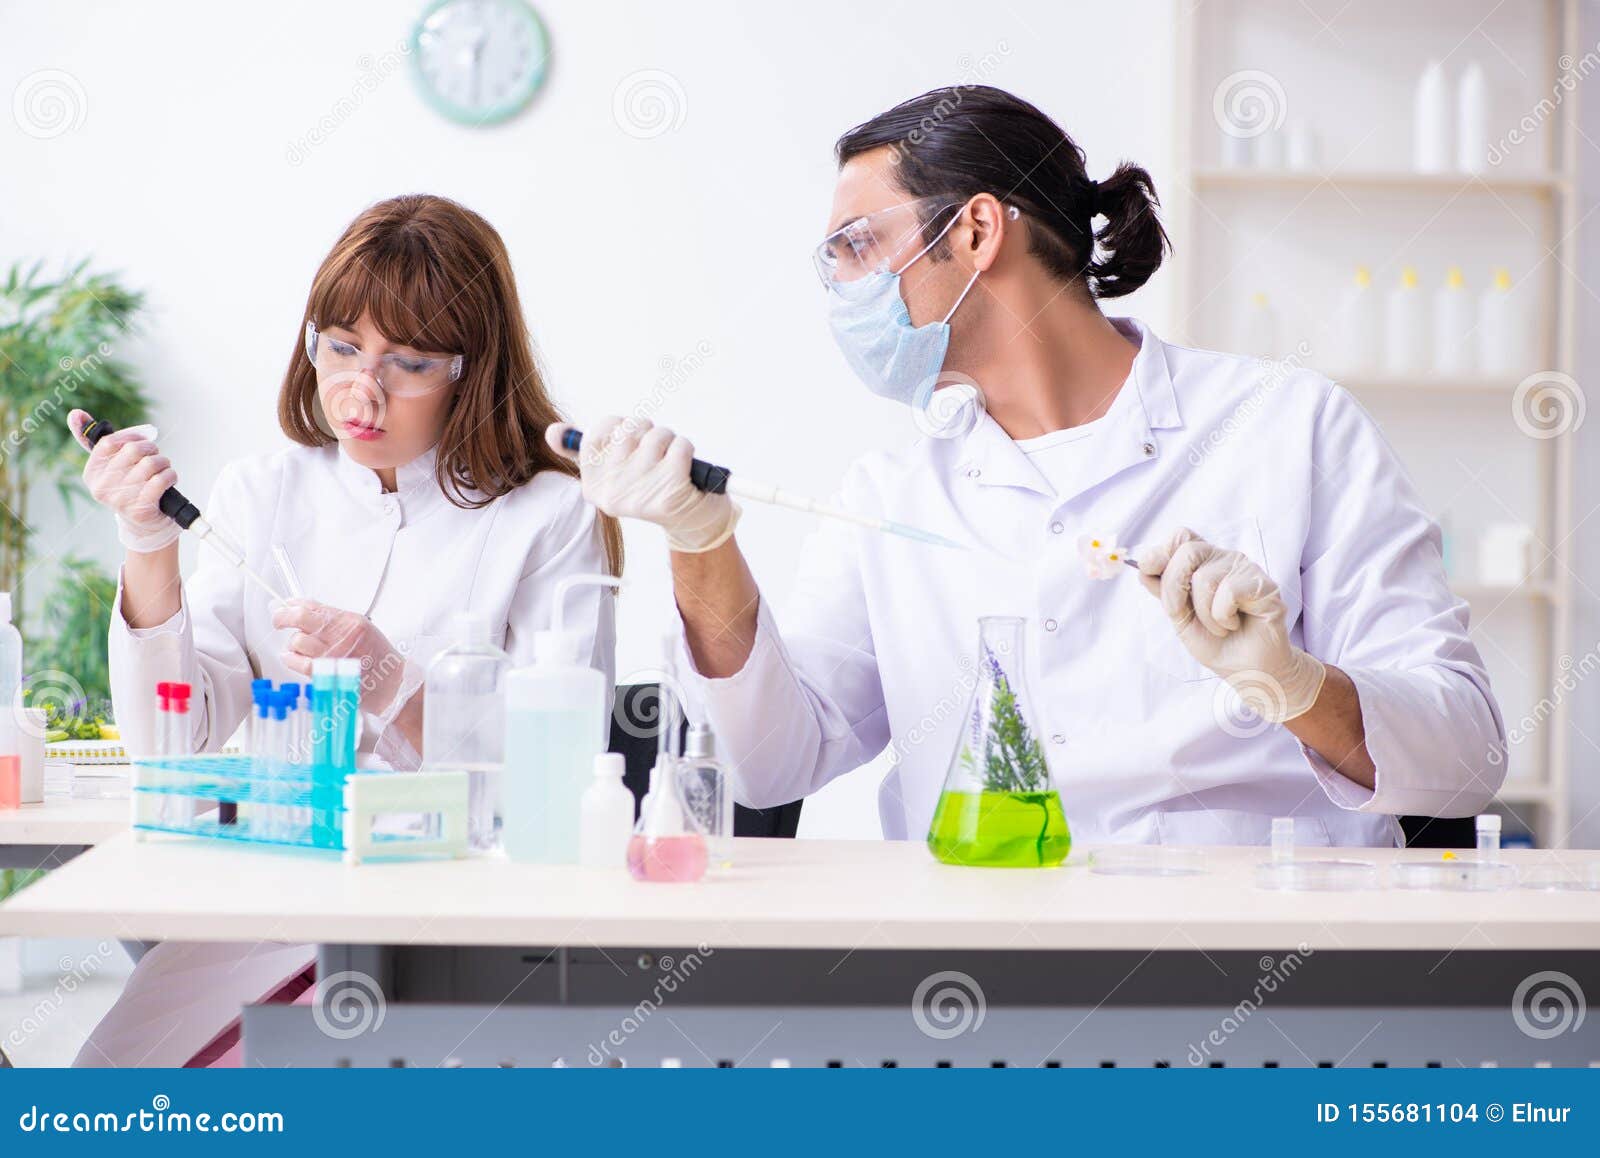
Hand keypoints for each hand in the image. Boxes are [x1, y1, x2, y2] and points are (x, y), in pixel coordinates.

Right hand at [68, 410, 178, 552]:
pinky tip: (169, 479)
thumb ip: (94, 439)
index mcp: (91, 474)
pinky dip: (170, 475)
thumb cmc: (129, 486)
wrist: (144, 523)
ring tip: (163, 468)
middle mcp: (102, 488)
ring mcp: (120, 501)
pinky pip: (161, 480)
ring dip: (164, 462)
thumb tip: (75, 413)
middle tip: (155, 455)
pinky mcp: (141, 510)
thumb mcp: (111, 465)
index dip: (131, 436)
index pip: (109, 442)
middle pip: (132, 451)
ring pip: (150, 464)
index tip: (142, 438)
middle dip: (151, 449)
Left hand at [271, 599, 414, 713]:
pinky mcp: (327, 673)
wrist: (391, 683)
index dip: (292, 605)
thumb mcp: (361, 628)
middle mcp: (342, 635)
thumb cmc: (377, 657)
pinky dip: (290, 659)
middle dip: (283, 618)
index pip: (313, 605)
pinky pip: (299, 662)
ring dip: (293, 644)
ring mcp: (334, 654)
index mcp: (350, 621)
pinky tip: (291, 657)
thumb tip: (300, 607)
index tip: (284, 607)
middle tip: (279, 621)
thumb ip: (333, 619)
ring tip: (299, 648)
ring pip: (297, 641)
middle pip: (300, 618)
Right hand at [546, 417, 737, 552]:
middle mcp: (612, 494)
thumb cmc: (649, 486)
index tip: (629, 436)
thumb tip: (552, 431)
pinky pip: (679, 446)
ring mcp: (641, 495)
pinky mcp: (671, 493)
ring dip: (667, 439)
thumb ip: (583, 450)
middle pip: (627, 431)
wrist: (688, 520)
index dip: (617, 425)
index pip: (595, 434)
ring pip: (656, 435)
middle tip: (654, 449)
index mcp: (593, 488)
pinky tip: (684, 465)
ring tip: (669, 458)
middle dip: (646, 430)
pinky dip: (685, 448)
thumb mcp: (613, 471)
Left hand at [1135, 527, 1325, 722]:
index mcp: (1204, 562)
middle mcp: (1225, 559)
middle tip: (1182, 614)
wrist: (1245, 670)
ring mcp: (1246, 569)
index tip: (1148, 569)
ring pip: (1205, 578)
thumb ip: (1163, 590)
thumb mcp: (1179, 616)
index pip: (1181, 536)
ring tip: (1218, 626)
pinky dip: (1223, 617)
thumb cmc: (1215, 642)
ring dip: (1203, 614)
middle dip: (1173, 588)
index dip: (1161, 550)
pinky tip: (1233, 624)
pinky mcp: (1264, 585)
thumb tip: (1142, 566)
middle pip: (1188, 551)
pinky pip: (1229, 592)